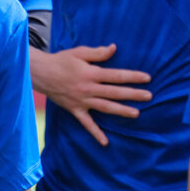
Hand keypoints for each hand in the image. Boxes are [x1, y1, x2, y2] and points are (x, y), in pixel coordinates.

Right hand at [30, 44, 151, 145]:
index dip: (133, 77)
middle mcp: (89, 89)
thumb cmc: (62, 61)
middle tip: (149, 96)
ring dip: (121, 111)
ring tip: (136, 114)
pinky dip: (96, 133)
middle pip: (114, 92)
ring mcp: (82, 101)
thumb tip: (114, 48)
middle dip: (133, 94)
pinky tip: (105, 142)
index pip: (116, 76)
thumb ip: (98, 53)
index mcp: (92, 73)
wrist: (40, 74)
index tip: (147, 78)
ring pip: (105, 107)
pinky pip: (87, 124)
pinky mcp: (75, 110)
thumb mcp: (80, 52)